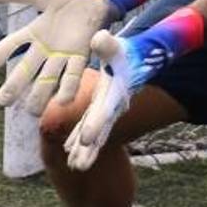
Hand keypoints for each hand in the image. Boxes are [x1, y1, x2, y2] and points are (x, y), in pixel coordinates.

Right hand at [0, 0, 115, 115]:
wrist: (97, 0)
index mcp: (33, 34)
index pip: (10, 46)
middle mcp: (46, 50)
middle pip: (26, 71)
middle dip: (14, 86)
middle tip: (2, 101)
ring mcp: (63, 55)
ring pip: (48, 80)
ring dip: (40, 95)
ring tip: (32, 110)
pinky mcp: (82, 56)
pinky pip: (74, 75)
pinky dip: (68, 88)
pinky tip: (62, 101)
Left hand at [63, 7, 203, 170]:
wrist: (137, 62)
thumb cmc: (127, 53)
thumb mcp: (119, 47)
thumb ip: (108, 44)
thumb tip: (98, 38)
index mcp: (114, 93)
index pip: (104, 111)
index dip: (95, 126)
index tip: (85, 141)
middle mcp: (111, 106)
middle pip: (99, 131)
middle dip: (89, 148)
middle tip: (77, 166)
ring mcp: (107, 112)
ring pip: (95, 135)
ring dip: (85, 151)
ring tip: (74, 167)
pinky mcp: (102, 112)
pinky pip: (90, 130)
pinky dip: (80, 141)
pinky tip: (68, 151)